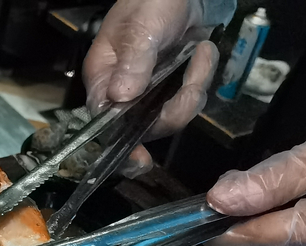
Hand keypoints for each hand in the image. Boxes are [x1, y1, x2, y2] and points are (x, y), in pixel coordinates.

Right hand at [82, 0, 228, 176]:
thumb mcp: (143, 26)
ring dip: (192, 90)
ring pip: (170, 117)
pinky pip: (186, 102)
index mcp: (102, 78)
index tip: (140, 160)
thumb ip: (133, 61)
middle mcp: (120, 93)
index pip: (104, 123)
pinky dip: (200, 79)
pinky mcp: (169, 90)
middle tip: (194, 80)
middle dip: (175, 108)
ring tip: (201, 54)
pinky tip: (203, 52)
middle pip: (143, 127)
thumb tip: (120, 97)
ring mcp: (146, 94)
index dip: (121, 145)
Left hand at [207, 113, 305, 245]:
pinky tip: (285, 197)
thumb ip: (273, 180)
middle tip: (232, 184)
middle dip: (241, 221)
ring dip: (262, 222)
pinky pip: (305, 242)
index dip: (220, 226)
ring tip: (255, 186)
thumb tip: (218, 200)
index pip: (254, 241)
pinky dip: (286, 222)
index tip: (197, 209)